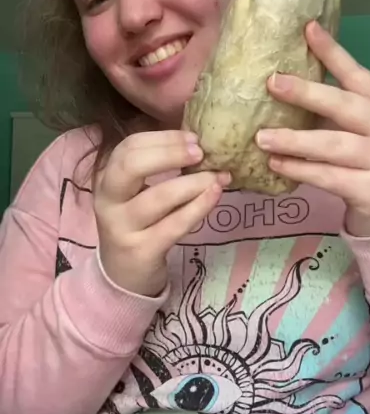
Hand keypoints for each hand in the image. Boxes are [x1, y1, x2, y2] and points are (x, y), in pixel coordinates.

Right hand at [94, 131, 229, 296]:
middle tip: (201, 152)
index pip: (129, 147)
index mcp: (107, 179)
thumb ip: (157, 167)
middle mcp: (108, 201)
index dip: (163, 138)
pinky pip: (173, 225)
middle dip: (170, 153)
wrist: (123, 275)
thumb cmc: (138, 225)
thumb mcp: (137, 193)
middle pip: (131, 165)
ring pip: (158, 197)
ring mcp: (122, 227)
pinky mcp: (141, 250)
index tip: (194, 139)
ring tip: (218, 178)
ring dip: (193, 183)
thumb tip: (198, 142)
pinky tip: (215, 196)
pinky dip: (198, 208)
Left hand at [256, 22, 369, 237]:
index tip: (308, 28)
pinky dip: (301, 169)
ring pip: (334, 145)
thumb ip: (333, 110)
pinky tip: (277, 164)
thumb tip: (283, 82)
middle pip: (346, 106)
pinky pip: (329, 176)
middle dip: (308, 93)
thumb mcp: (358, 132)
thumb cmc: (366, 166)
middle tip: (272, 83)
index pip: (358, 75)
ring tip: (262, 137)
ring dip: (295, 140)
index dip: (334, 52)